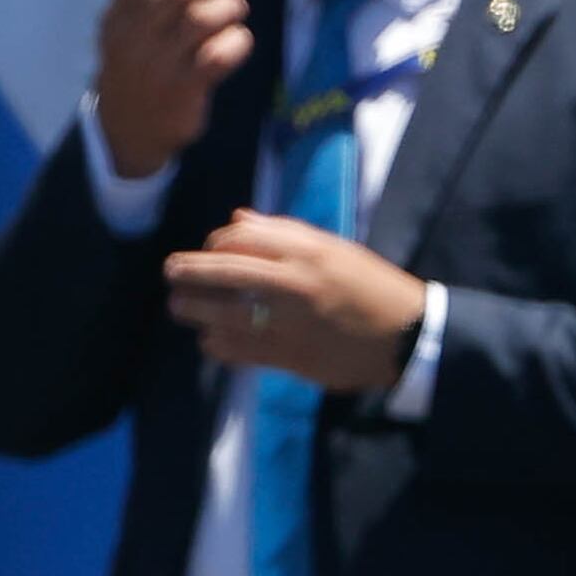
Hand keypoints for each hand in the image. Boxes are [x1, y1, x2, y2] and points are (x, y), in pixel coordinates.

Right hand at [91, 0, 251, 183]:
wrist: (128, 131)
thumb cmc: (138, 68)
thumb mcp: (127, 32)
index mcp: (115, 21)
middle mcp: (131, 42)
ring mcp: (156, 68)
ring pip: (202, 19)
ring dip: (229, 6)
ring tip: (233, 10)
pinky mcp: (182, 91)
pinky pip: (220, 55)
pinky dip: (238, 42)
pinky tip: (236, 42)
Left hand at [165, 211, 428, 394]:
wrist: (404, 336)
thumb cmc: (370, 287)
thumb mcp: (336, 250)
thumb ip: (285, 234)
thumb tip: (237, 218)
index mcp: (310, 252)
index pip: (245, 237)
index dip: (218, 241)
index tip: (208, 247)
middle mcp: (296, 283)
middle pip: (227, 272)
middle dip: (191, 271)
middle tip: (171, 272)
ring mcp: (289, 322)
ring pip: (225, 314)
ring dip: (194, 308)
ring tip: (179, 305)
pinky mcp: (287, 356)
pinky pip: (237, 349)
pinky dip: (216, 343)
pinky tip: (209, 339)